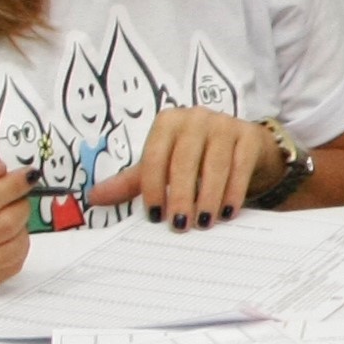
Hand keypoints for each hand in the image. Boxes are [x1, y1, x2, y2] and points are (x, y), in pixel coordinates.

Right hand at [0, 163, 32, 298]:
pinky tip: (6, 236)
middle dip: (21, 205)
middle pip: (3, 225)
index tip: (29, 175)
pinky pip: (13, 266)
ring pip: (14, 248)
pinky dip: (18, 246)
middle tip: (19, 195)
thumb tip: (1, 170)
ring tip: (10, 215)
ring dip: (22, 227)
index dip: (13, 186)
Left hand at [89, 107, 271, 229]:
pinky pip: (240, 166)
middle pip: (184, 161)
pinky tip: (228, 212)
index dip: (153, 188)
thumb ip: (131, 182)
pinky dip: (234, 192)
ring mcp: (224, 124)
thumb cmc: (195, 157)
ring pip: (215, 165)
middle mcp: (194, 118)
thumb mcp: (163, 166)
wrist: (241, 144)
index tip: (154, 215)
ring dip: (208, 197)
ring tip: (204, 222)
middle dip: (181, 196)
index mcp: (167, 122)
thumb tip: (94, 197)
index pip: (154, 156)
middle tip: (180, 225)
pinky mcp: (248, 135)